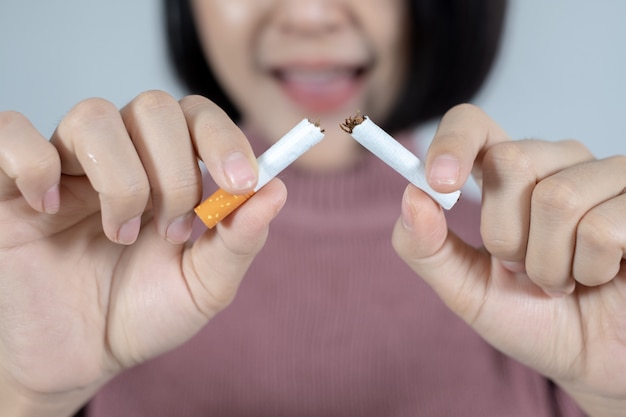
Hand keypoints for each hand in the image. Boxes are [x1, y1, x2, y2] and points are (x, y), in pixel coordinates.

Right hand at [0, 92, 285, 415]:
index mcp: (167, 171)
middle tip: (173, 228)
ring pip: (94, 117)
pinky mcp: (10, 186)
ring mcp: (65, 167)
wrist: (80, 358)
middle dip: (176, 170)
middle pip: (152, 107)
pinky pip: (11, 134)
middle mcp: (119, 158)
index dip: (223, 138)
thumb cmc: (142, 315)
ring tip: (121, 233)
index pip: (197, 116)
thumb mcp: (204, 287)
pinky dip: (36, 163)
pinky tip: (50, 209)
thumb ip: (239, 240)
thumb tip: (277, 190)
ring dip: (122, 179)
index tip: (241, 181)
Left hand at [392, 104, 625, 416]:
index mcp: (505, 176)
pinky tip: (599, 277)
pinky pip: (602, 227)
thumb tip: (411, 196)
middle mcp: (555, 163)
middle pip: (510, 162)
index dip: (452, 143)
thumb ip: (426, 248)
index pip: (472, 125)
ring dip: (549, 263)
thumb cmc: (530, 319)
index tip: (439, 182)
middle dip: (505, 235)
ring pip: (558, 198)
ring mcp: (606, 178)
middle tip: (522, 268)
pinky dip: (589, 270)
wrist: (590, 361)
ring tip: (562, 281)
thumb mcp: (465, 290)